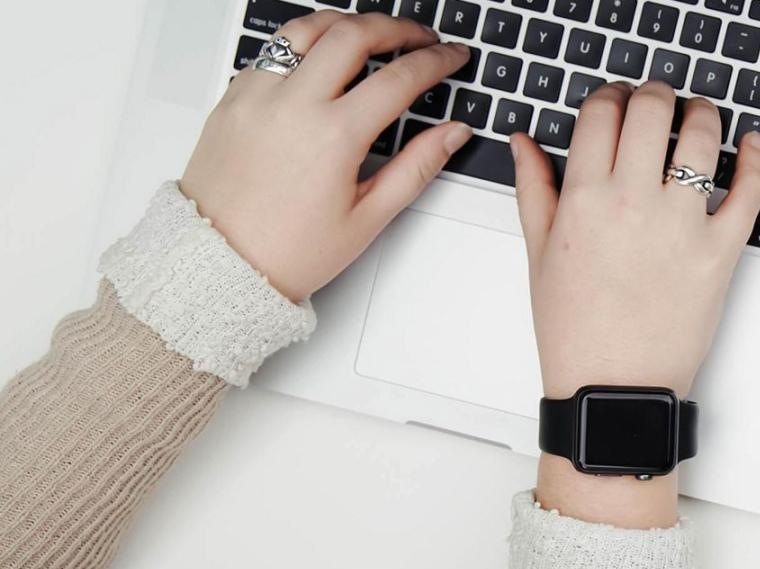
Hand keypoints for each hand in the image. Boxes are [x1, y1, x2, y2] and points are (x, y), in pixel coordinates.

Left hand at [181, 11, 472, 300]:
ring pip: (307, 29)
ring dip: (347, 23)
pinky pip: (273, 52)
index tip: (451, 56)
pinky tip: (322, 61)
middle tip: (420, 36)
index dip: (436, 60)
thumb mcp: (368, 217)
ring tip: (371, 33)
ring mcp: (257, 96)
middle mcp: (292, 105)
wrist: (218, 264)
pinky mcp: (232, 98)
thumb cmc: (287, 250)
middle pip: (353, 33)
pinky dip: (305, 45)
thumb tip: (452, 134)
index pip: (399, 77)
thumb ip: (416, 167)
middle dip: (397, 28)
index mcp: (332, 136)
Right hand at [510, 81, 759, 527]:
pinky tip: (750, 145)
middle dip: (656, 93)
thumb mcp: (538, 254)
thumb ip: (534, 188)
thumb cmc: (575, 330)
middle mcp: (633, 203)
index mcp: (584, 199)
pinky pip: (748, 192)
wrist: (614, 388)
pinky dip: (754, 159)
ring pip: (702, 138)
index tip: (617, 100)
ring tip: (700, 114)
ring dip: (703, 113)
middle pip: (652, 111)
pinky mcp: (721, 252)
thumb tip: (525, 142)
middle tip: (659, 99)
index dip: (611, 95)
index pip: (602, 113)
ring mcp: (682, 226)